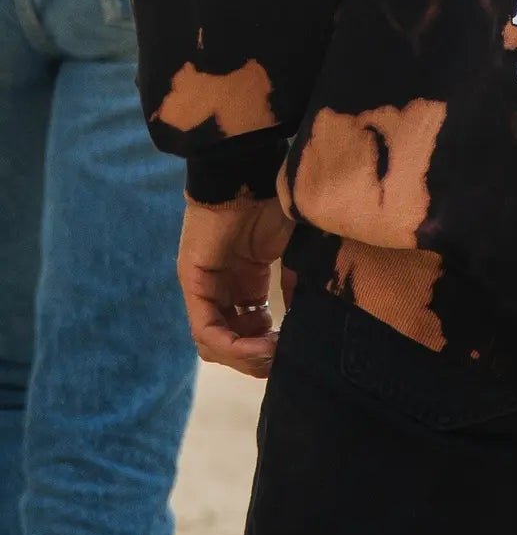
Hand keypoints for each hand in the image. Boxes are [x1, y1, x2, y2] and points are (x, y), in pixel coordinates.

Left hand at [178, 195, 294, 378]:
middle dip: (258, 359)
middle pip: (230, 343)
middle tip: (284, 357)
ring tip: (274, 354)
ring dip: (246, 357)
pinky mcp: (194, 285)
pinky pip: (207, 330)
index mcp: (242, 282)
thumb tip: (304, 321)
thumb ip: (294, 284)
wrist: (250, 175)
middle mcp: (220, 290)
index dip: (268, 347)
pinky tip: (262, 345)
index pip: (246, 332)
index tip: (293, 348)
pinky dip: (235, 345)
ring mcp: (204, 289)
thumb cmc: (274, 202)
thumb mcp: (293, 252)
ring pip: (215, 345)